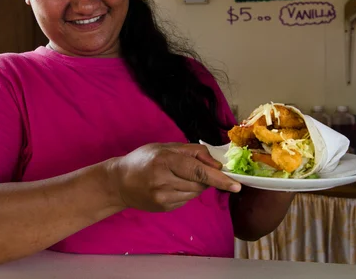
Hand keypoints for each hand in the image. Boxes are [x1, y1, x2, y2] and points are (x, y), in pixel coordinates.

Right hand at [110, 143, 240, 211]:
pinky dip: (186, 193)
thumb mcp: (167, 147)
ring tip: (178, 177)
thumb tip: (217, 163)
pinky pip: (186, 200)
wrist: (119, 181)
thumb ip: (194, 152)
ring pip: (195, 193)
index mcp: (165, 160)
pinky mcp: (163, 208)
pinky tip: (171, 186)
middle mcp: (163, 180)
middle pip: (199, 183)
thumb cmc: (144, 159)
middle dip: (205, 178)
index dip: (219, 178)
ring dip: (195, 185)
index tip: (236, 185)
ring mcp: (162, 197)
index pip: (198, 171)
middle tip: (192, 170)